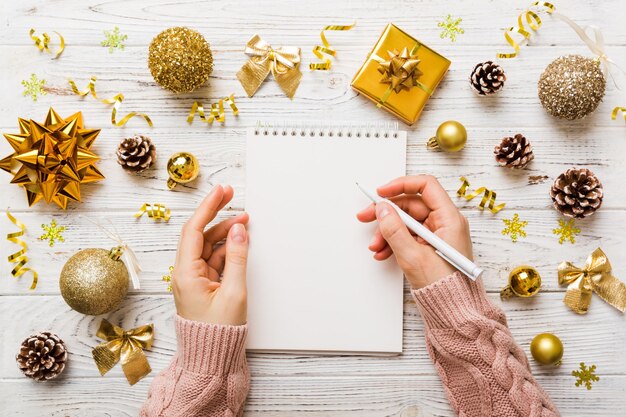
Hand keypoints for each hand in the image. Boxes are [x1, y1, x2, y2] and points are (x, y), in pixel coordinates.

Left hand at [173, 185, 249, 325]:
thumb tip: (238, 230)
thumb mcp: (234, 292)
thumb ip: (237, 258)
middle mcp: (185, 273)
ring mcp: (193, 278)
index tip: (221, 191)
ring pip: (207, 245)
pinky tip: (239, 241)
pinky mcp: (202, 284)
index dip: (207, 207)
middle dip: (215, 213)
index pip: (193, 230)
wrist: (211, 358)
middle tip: (230, 194)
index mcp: (185, 273)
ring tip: (244, 220)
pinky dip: (226, 248)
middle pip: (198, 234)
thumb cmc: (219, 332)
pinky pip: (213, 258)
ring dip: (224, 231)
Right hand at [357, 175, 472, 288]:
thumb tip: (383, 209)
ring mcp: (438, 235)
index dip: (401, 185)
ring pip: (407, 222)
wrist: (454, 312)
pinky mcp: (430, 247)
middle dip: (387, 213)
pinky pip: (408, 236)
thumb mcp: (413, 256)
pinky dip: (394, 241)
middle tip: (366, 217)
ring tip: (376, 246)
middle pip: (411, 205)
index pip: (425, 186)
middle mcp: (445, 223)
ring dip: (387, 231)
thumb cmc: (445, 287)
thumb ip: (394, 229)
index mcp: (449, 219)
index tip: (382, 192)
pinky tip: (383, 252)